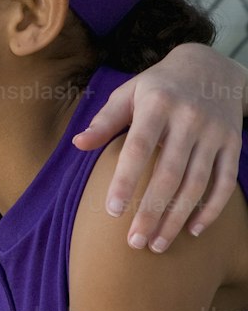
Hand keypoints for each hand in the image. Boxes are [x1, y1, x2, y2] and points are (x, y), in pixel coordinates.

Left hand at [73, 43, 244, 250]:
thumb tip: (78, 144)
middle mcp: (188, 119)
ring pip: (197, 184)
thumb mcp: (129, 93)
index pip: (139, 148)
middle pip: (169, 174)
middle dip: (151, 211)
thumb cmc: (159, 86)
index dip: (126, 180)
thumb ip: (105, 120)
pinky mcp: (232, 144)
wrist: (212, 67)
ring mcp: (214, 133)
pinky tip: (194, 230)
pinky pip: (225, 182)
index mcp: (157, 105)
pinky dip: (211, 209)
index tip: (112, 211)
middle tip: (135, 242)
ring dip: (177, 218)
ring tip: (157, 244)